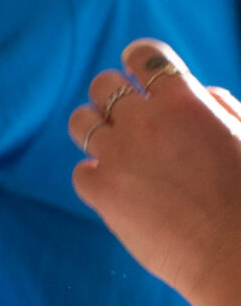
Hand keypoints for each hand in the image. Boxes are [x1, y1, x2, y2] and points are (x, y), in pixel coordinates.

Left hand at [70, 40, 240, 305]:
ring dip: (93, 126)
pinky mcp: (100, 192)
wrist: (233, 249)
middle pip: (102, 85)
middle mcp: (144, 121)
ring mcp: (117, 156)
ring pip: (81, 122)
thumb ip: (216, 106)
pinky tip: (115, 186)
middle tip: (121, 110)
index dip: (136, 58)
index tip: (134, 66)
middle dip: (110, 93)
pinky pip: (81, 172)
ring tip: (110, 143)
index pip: (143, 56)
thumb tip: (196, 90)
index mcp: (184, 99)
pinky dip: (95, 176)